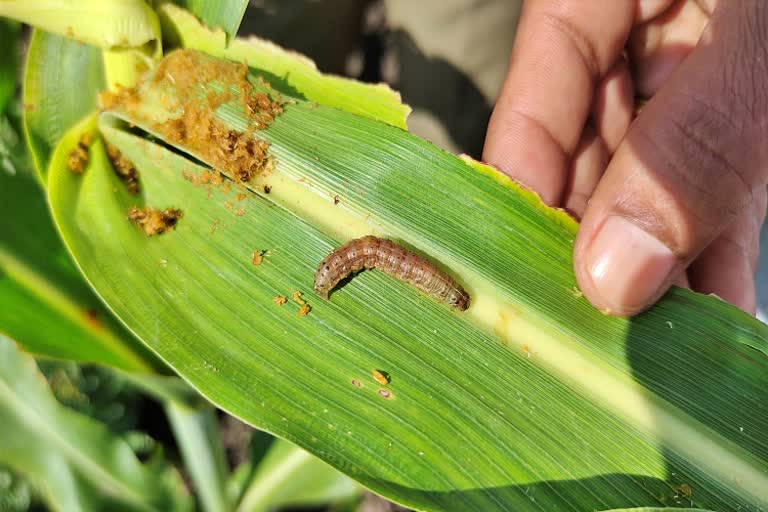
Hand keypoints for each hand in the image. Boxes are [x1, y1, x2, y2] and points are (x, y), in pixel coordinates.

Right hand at [484, 0, 767, 315]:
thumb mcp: (765, 34)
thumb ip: (693, 145)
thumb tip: (617, 275)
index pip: (533, 107)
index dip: (527, 202)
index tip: (536, 290)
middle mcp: (632, 35)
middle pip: (586, 153)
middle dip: (597, 245)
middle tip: (603, 337)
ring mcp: (686, 67)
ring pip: (647, 176)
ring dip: (659, 257)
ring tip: (660, 342)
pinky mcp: (737, 98)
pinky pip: (710, 175)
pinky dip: (715, 237)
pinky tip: (716, 303)